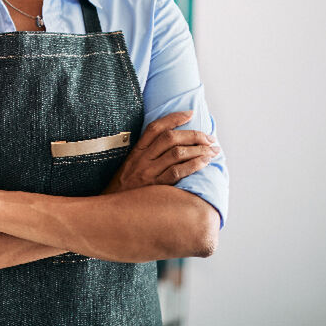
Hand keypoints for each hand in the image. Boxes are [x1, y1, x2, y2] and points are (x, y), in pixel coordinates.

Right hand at [103, 110, 218, 194]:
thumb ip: (147, 155)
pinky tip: (205, 162)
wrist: (113, 211)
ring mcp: (148, 173)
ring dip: (199, 149)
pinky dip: (194, 165)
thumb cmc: (127, 189)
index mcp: (136, 151)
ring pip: (177, 153)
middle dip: (194, 135)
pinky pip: (177, 172)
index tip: (190, 113)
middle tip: (210, 138)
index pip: (155, 128)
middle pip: (170, 138)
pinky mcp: (155, 187)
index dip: (173, 118)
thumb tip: (172, 145)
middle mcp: (142, 159)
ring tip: (213, 150)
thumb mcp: (131, 167)